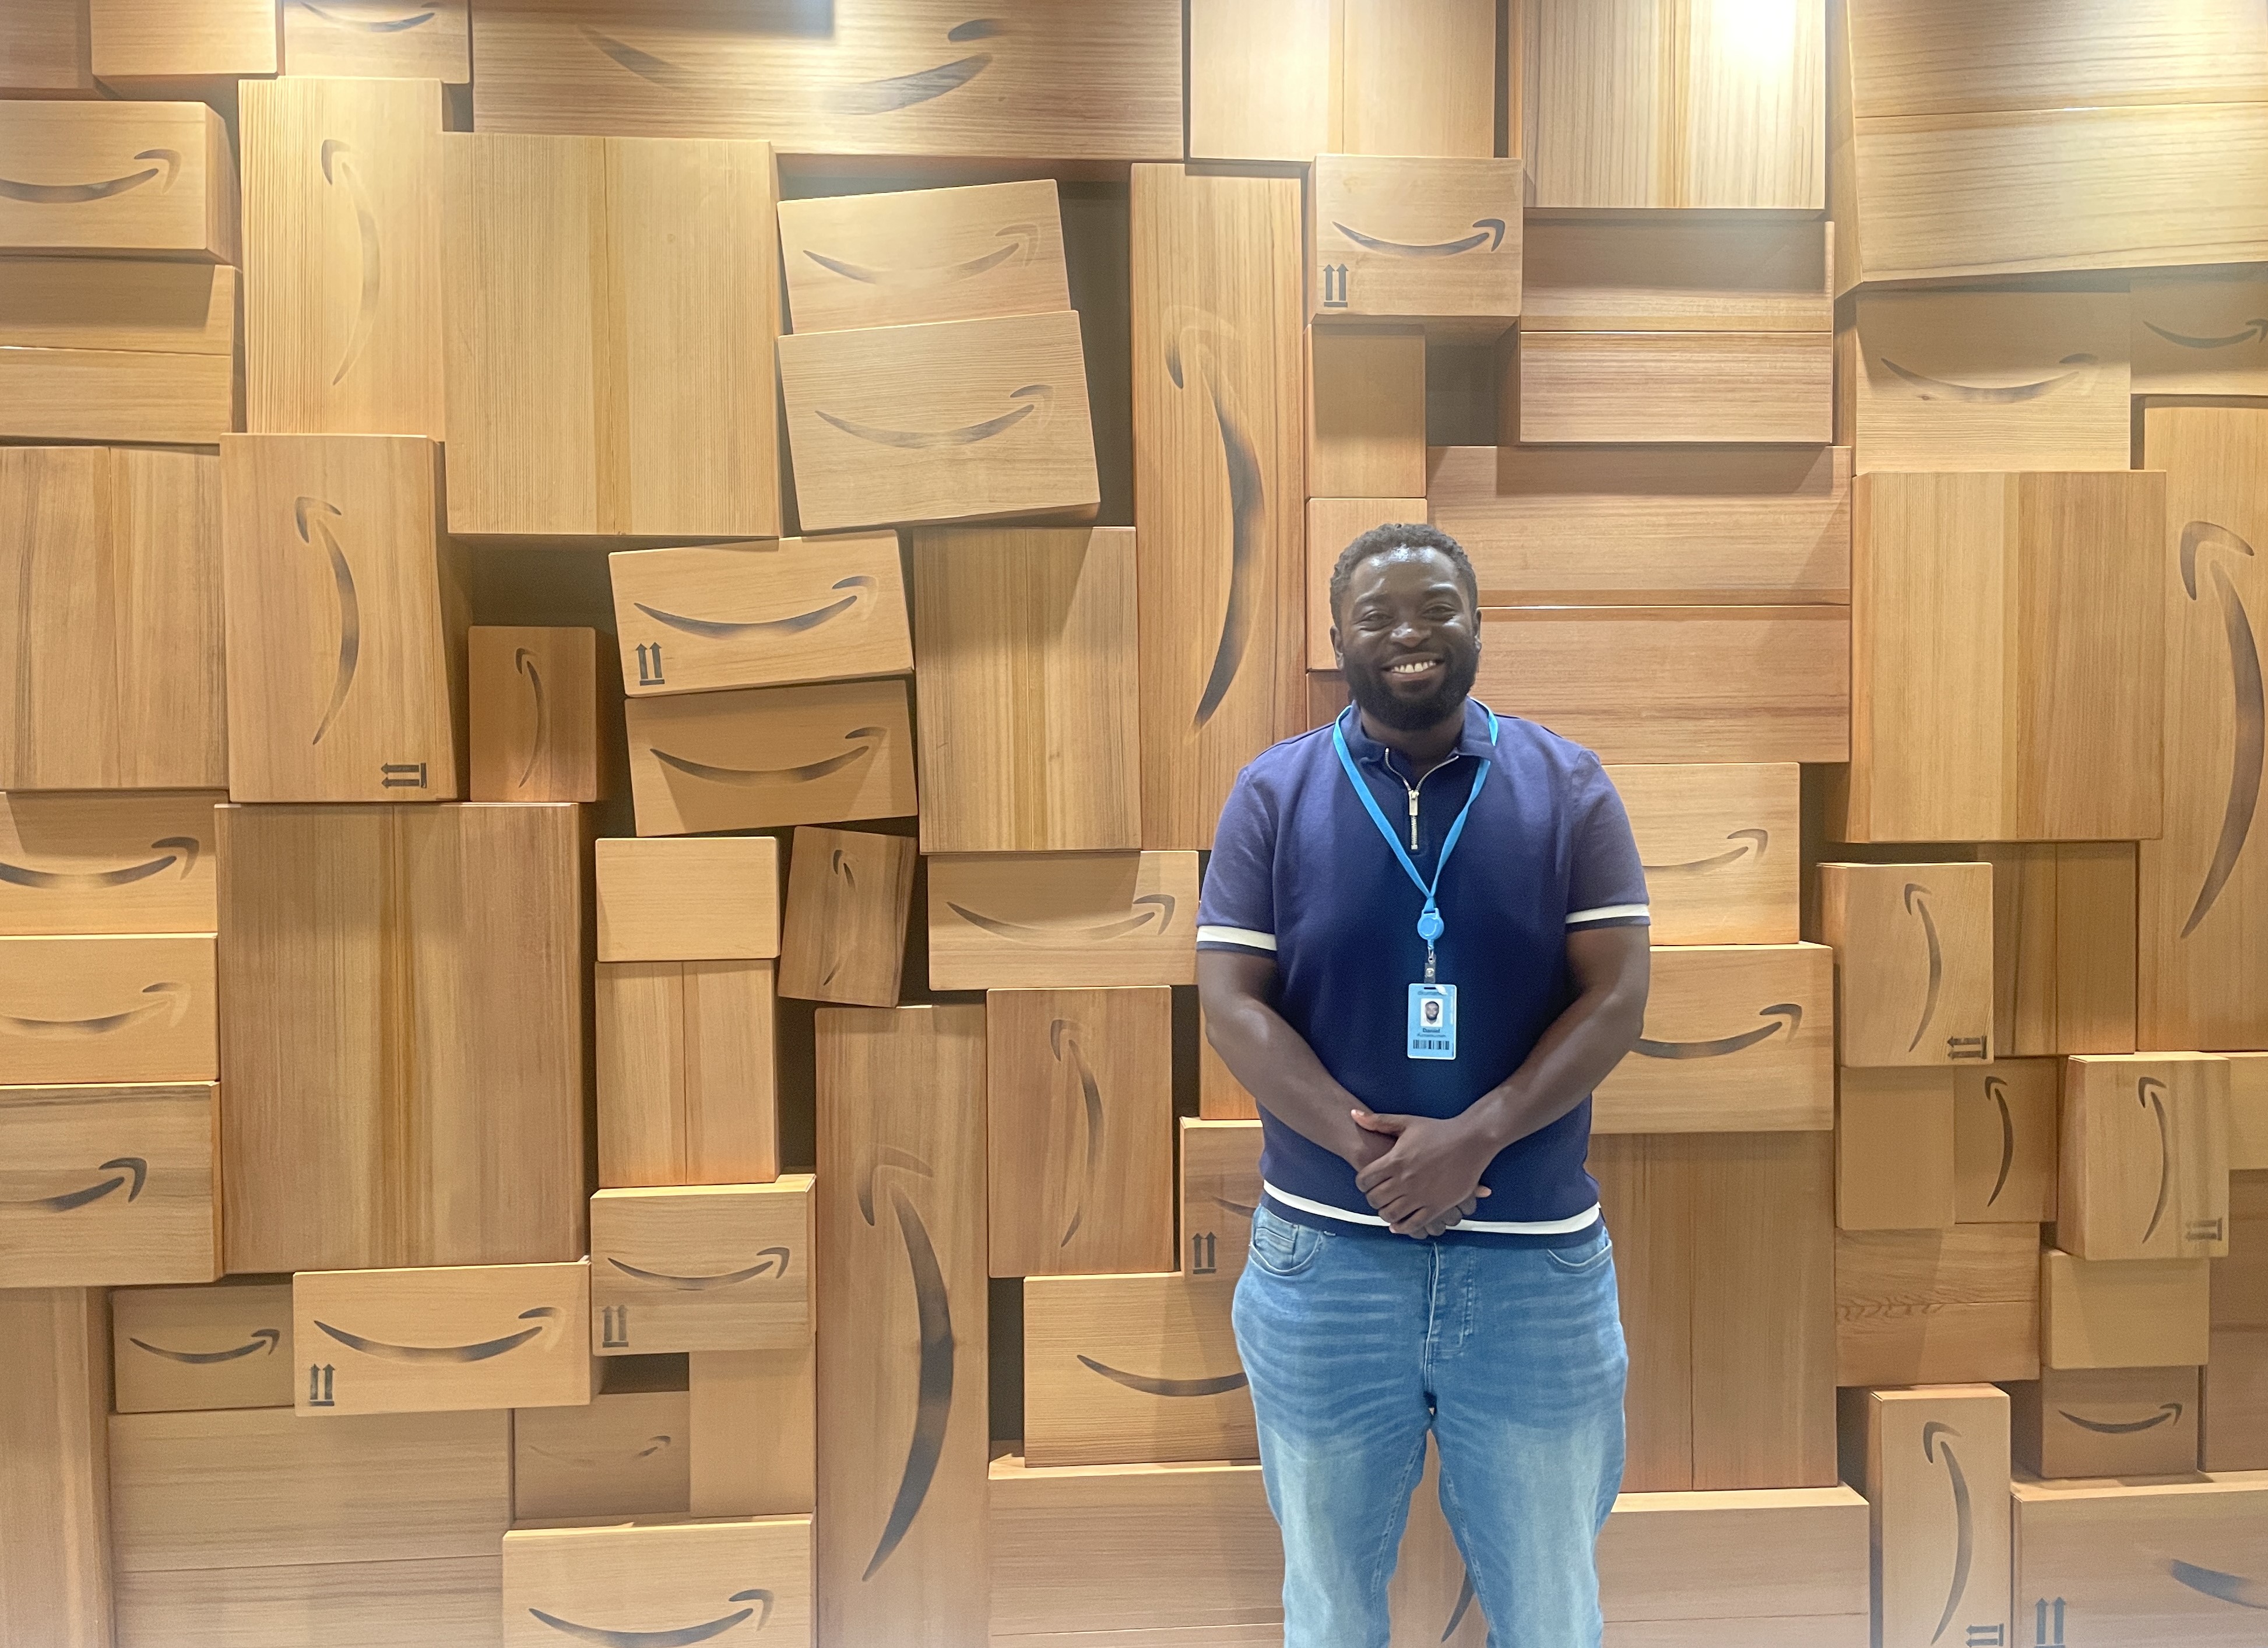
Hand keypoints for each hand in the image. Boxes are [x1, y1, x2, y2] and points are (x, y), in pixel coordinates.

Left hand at [1350, 1110, 1491, 1236]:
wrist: (1471, 1140)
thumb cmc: (1439, 1130)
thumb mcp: (1407, 1122)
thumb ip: (1378, 1121)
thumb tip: (1353, 1113)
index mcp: (1395, 1160)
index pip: (1365, 1180)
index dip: (1361, 1183)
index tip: (1366, 1183)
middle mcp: (1405, 1180)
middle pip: (1375, 1199)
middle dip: (1372, 1199)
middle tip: (1376, 1196)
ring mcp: (1421, 1195)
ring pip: (1391, 1214)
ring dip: (1385, 1214)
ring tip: (1387, 1208)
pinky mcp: (1436, 1206)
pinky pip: (1413, 1224)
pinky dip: (1402, 1227)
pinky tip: (1399, 1224)